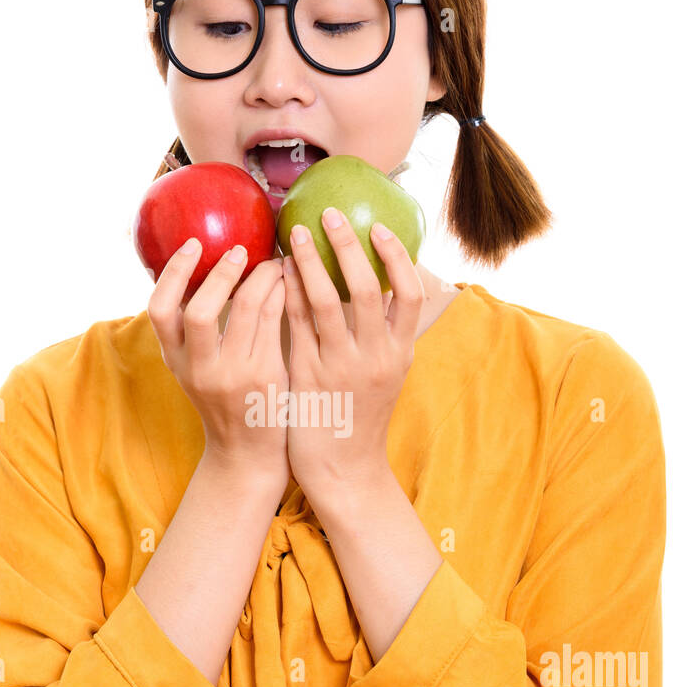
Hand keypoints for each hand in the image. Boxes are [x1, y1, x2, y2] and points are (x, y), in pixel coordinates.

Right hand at [146, 238, 288, 489]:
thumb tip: (207, 267)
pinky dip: (282, 295)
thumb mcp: (195, 369)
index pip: (159, 311)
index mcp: (175, 361)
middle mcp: (200, 370)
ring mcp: (234, 376)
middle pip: (199, 312)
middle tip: (240, 250)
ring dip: (262, 278)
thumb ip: (194, 331)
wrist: (247, 454)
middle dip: (221, 274)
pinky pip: (275, 323)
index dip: (173, 274)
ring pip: (248, 311)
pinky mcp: (267, 378)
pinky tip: (289, 283)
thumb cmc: (224, 401)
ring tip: (273, 261)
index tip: (192, 244)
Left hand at [281, 208, 423, 502]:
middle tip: (331, 214)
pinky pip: (296, 326)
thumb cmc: (362, 418)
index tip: (379, 228)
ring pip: (326, 301)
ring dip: (310, 262)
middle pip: (366, 288)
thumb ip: (382, 335)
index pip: (409, 295)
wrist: (345, 472)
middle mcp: (374, 358)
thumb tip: (375, 285)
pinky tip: (276, 274)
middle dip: (348, 246)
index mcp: (400, 354)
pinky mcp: (308, 377)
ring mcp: (340, 368)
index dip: (397, 257)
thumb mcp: (385, 375)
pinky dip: (288, 295)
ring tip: (296, 234)